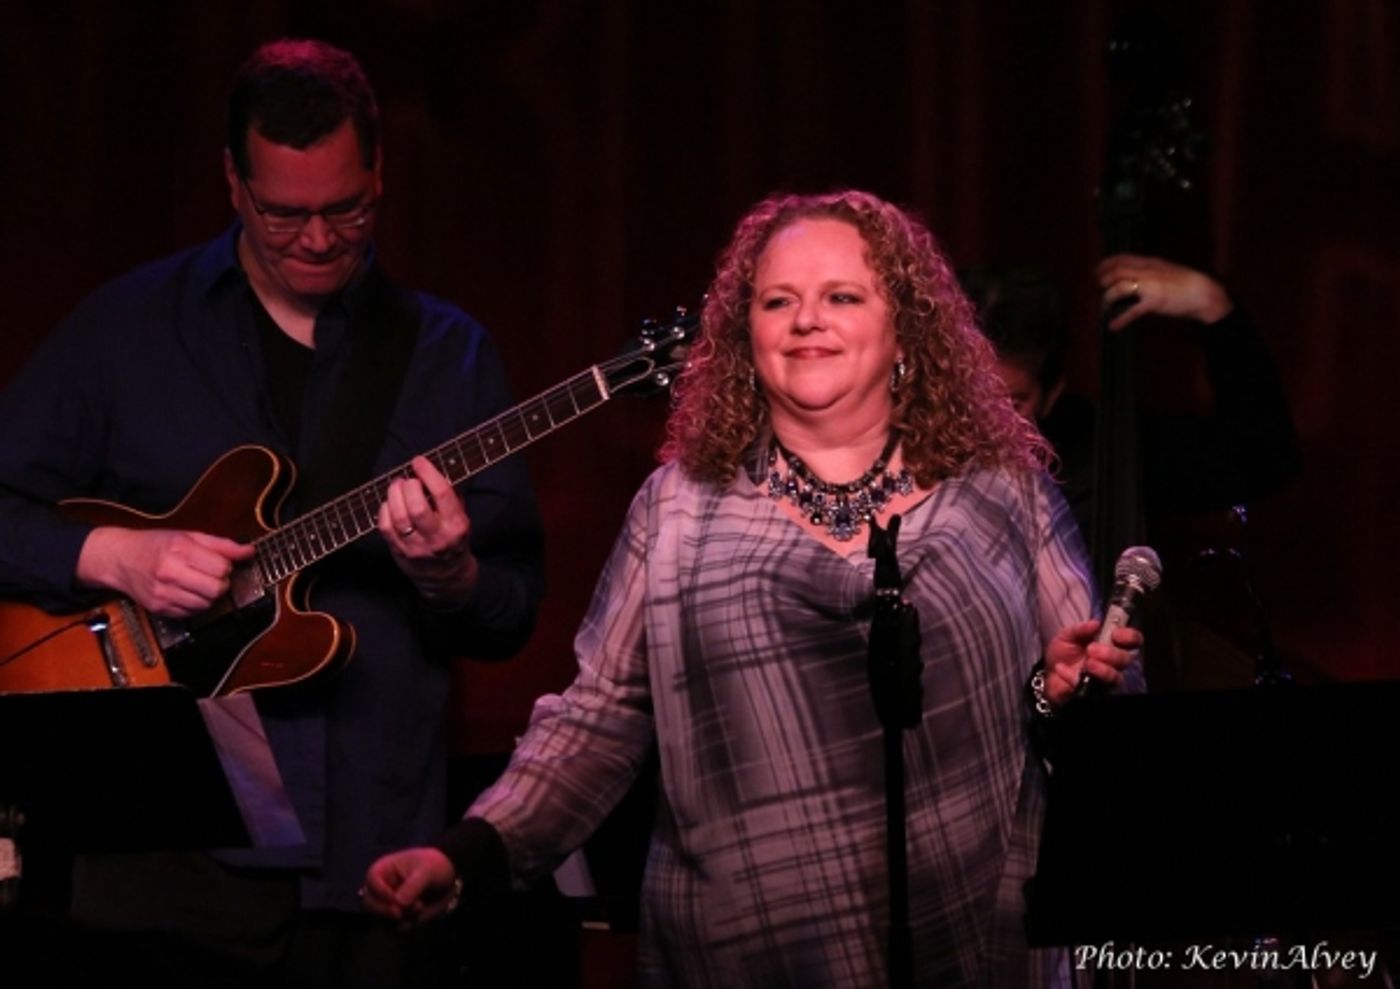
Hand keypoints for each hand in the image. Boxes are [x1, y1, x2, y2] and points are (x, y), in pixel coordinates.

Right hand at [76, 527, 253, 617]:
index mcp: (179, 549)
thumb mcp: (188, 536)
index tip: (221, 564)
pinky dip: (194, 605)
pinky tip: (186, 592)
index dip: (226, 567)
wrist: (119, 559)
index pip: (221, 567)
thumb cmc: (155, 545)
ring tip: (199, 584)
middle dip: (221, 584)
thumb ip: (221, 544)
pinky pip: (190, 613)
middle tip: (214, 577)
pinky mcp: (159, 608)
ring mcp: (163, 593)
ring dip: (208, 596)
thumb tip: (248, 551)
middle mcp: (170, 572)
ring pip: (205, 604)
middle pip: (216, 589)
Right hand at [361, 847, 459, 928]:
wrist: (448, 881)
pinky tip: (419, 916)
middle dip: (386, 910)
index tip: (397, 900)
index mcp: (384, 869)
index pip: (372, 880)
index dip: (382, 892)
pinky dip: (407, 926)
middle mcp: (380, 889)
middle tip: (402, 912)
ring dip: (401, 918)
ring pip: (381, 919)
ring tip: (419, 908)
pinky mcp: (396, 920)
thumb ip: (413, 885)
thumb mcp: (428, 870)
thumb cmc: (434, 866)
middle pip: (369, 904)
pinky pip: (394, 930)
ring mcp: (387, 906)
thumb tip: (399, 903)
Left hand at [378, 456, 478, 605]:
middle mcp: (436, 537)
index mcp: (456, 526)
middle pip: (417, 507)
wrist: (446, 577)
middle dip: (409, 486)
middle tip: (408, 479)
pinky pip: (385, 527)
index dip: (428, 473)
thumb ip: (451, 497)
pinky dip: (384, 510)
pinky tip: (390, 503)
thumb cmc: (453, 541)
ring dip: (394, 494)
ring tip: (397, 485)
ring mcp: (415, 546)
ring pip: (399, 516)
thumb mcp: (461, 519)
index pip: (442, 494)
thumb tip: (434, 470)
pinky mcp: (399, 551)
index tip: (419, 462)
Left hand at [1042, 618, 1141, 708]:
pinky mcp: (1091, 692)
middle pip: (1125, 659)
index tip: (1115, 634)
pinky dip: (1072, 678)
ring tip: (1087, 664)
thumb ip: (1080, 629)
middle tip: (1092, 649)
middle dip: (1111, 654)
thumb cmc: (1064, 652)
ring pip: (1116, 678)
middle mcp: (1112, 663)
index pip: (1132, 640)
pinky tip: (1061, 669)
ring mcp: (1104, 679)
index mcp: (1110, 644)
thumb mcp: (1068, 635)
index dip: (1129, 636)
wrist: (1049, 672)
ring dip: (1103, 670)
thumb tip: (1095, 623)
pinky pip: (1088, 689)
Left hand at [1096, 254, 1232, 330]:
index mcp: (1151, 262)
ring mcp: (1151, 285)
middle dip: (1103, 279)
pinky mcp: (1154, 302)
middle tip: (1097, 288)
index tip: (1097, 269)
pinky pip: (1132, 311)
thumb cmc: (1187, 284)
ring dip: (1108, 297)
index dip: (1106, 263)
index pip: (1123, 258)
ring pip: (1120, 287)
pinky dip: (1120, 319)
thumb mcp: (1166, 270)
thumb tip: (1135, 278)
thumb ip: (1150, 272)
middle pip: (1117, 271)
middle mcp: (1148, 271)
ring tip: (1104, 306)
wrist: (1205, 293)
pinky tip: (1113, 326)